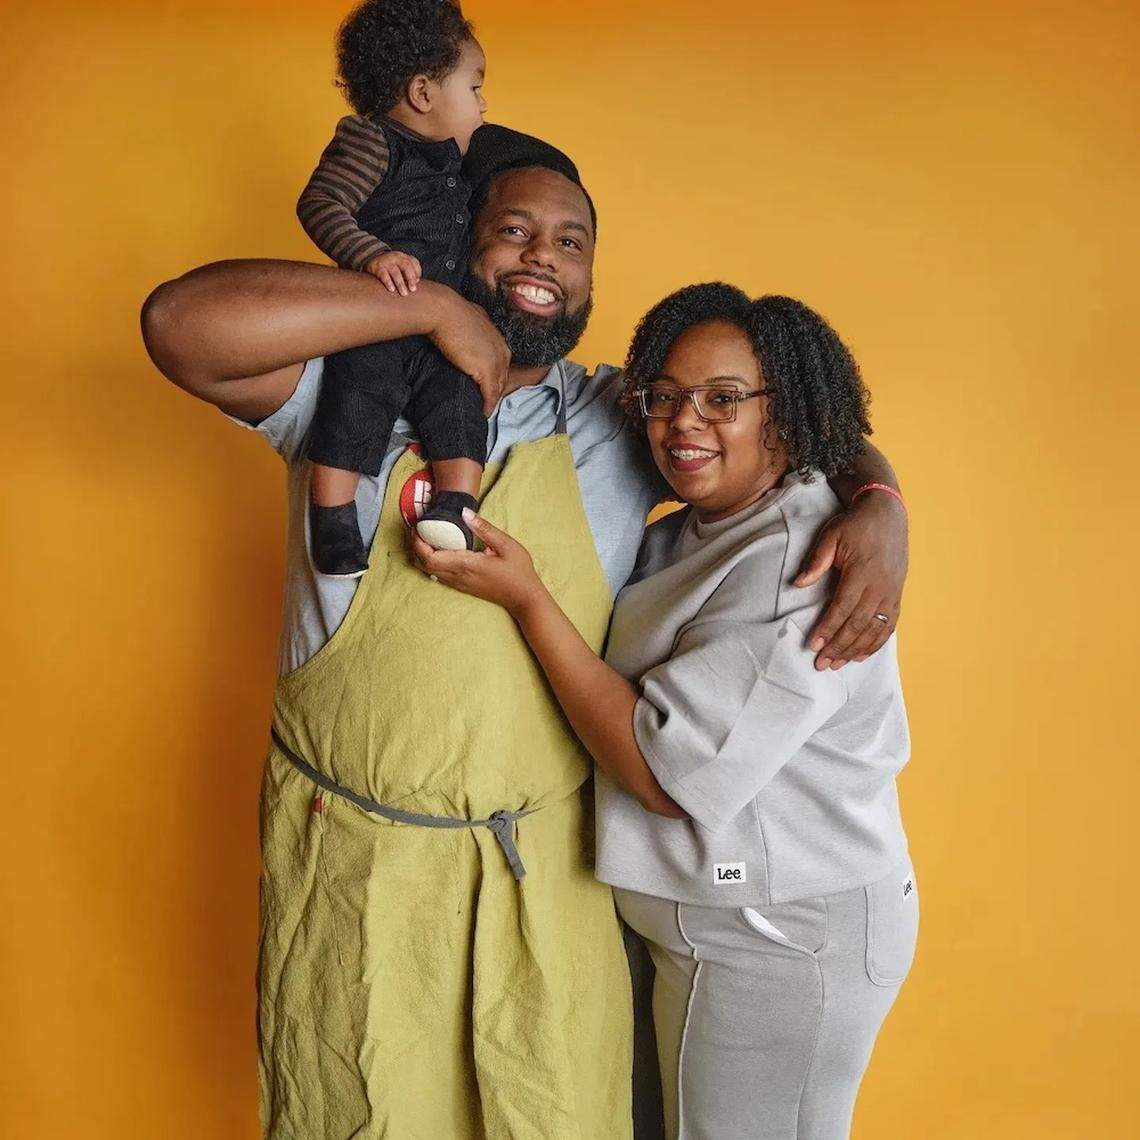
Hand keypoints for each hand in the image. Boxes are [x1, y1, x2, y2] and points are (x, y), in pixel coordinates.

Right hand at [366, 251, 421, 296]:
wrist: (371, 262)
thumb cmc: (390, 268)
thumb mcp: (400, 267)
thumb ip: (409, 273)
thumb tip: (416, 282)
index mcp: (403, 257)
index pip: (414, 262)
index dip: (417, 272)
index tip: (417, 282)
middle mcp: (395, 257)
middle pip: (406, 265)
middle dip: (411, 278)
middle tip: (413, 289)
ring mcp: (386, 261)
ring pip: (395, 272)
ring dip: (401, 284)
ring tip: (404, 293)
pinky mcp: (377, 267)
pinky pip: (383, 275)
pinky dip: (388, 282)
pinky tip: (392, 289)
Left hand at [410, 510, 545, 616]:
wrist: (523, 598)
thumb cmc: (518, 570)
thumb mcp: (506, 544)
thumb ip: (484, 528)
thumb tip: (464, 512)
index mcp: (466, 564)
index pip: (430, 557)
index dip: (418, 542)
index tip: (417, 526)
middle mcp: (457, 576)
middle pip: (424, 564)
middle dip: (415, 546)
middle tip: (417, 528)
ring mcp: (458, 583)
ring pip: (428, 571)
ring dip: (421, 554)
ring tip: (424, 536)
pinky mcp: (461, 586)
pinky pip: (437, 574)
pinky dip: (430, 561)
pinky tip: (437, 549)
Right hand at [427, 294, 510, 414]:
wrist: (444, 312)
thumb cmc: (450, 311)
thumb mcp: (468, 317)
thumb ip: (473, 327)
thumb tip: (465, 328)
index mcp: (497, 337)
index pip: (501, 362)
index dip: (496, 376)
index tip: (489, 385)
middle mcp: (502, 349)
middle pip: (503, 377)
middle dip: (497, 390)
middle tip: (487, 402)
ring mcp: (496, 361)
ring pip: (498, 387)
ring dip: (492, 400)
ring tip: (485, 409)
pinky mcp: (487, 372)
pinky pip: (491, 395)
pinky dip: (488, 405)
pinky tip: (484, 413)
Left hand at [795, 493, 907, 669]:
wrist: (888, 514)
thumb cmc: (855, 525)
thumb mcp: (832, 536)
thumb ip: (816, 561)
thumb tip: (798, 584)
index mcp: (862, 572)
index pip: (843, 607)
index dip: (828, 628)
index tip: (814, 645)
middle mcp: (880, 586)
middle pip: (858, 624)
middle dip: (839, 647)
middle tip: (821, 664)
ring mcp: (891, 592)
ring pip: (874, 629)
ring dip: (855, 650)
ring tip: (837, 665)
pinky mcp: (897, 595)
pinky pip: (888, 625)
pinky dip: (876, 643)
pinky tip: (861, 656)